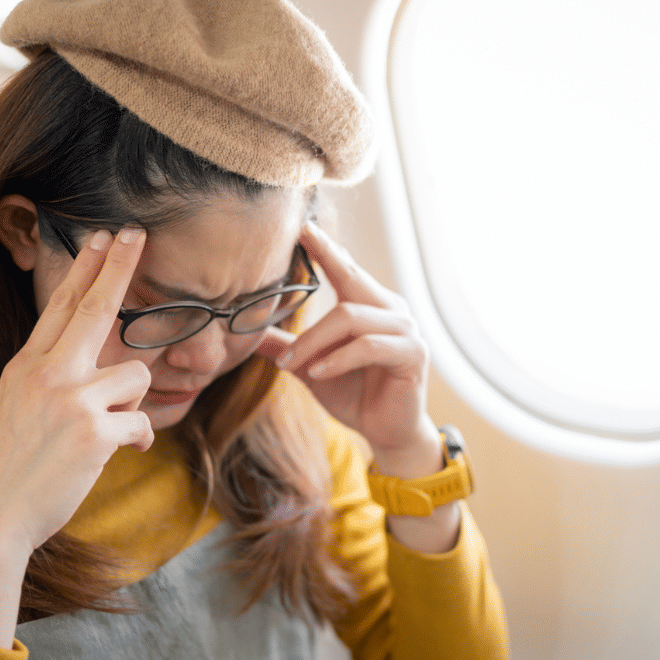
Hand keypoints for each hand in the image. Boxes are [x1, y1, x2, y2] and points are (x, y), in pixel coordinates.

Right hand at [0, 227, 154, 552]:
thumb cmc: (7, 468)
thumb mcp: (16, 408)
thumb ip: (50, 380)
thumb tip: (95, 369)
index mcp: (25, 366)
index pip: (60, 305)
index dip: (84, 268)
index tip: (102, 237)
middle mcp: (46, 374)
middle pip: (94, 307)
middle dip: (120, 266)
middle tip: (139, 234)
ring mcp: (70, 400)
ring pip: (134, 373)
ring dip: (133, 402)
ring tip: (112, 431)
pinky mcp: (94, 432)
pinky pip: (142, 421)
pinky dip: (140, 439)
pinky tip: (122, 453)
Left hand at [257, 223, 438, 463]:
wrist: (386, 433)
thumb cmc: (353, 395)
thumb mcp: (311, 367)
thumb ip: (286, 347)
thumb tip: (247, 335)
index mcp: (370, 305)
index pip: (346, 269)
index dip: (325, 248)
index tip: (303, 226)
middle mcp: (392, 310)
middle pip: (351, 279)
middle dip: (327, 258)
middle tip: (300, 240)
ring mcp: (406, 330)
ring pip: (351, 317)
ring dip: (314, 341)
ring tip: (290, 363)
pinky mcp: (413, 354)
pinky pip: (369, 346)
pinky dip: (338, 358)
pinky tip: (318, 372)